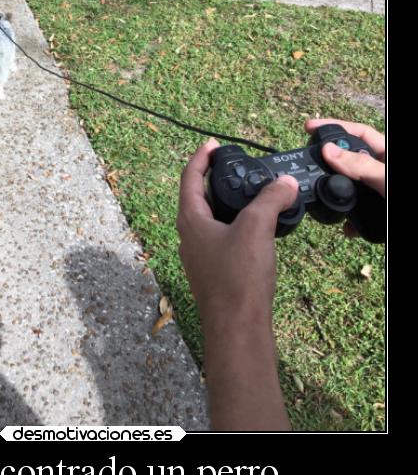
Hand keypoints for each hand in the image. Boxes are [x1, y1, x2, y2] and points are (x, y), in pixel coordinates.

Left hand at [176, 139, 297, 430]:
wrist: (236, 330)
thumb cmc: (238, 278)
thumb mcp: (256, 229)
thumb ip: (270, 199)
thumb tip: (285, 182)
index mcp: (190, 220)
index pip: (189, 178)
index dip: (200, 158)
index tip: (213, 144)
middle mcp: (189, 236)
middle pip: (197, 198)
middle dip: (214, 180)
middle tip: (235, 168)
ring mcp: (199, 256)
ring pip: (210, 220)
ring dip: (226, 205)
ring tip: (251, 196)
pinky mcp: (213, 273)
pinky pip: (221, 240)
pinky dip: (235, 227)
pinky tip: (256, 231)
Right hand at [305, 119, 384, 235]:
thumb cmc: (414, 200)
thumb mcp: (387, 180)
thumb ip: (362, 165)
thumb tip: (329, 150)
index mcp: (387, 155)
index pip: (358, 132)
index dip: (334, 127)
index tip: (309, 127)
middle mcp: (382, 171)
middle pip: (352, 160)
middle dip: (332, 163)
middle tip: (310, 164)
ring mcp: (381, 193)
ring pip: (354, 188)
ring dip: (339, 194)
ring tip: (323, 197)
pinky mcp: (382, 215)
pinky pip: (361, 214)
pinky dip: (351, 221)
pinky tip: (345, 227)